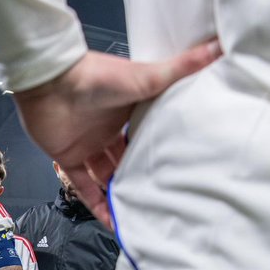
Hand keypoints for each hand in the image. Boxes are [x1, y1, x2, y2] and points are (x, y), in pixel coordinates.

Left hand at [12, 43, 221, 224]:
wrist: (50, 80)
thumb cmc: (97, 76)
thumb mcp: (147, 76)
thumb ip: (182, 67)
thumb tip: (219, 47)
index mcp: (129, 109)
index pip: (149, 133)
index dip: (162, 149)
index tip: (182, 167)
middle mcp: (108, 128)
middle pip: (129, 158)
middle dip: (142, 176)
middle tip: (164, 197)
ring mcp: (88, 144)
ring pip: (107, 175)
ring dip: (121, 194)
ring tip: (142, 214)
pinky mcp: (68, 157)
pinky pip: (84, 186)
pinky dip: (97, 204)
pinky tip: (112, 222)